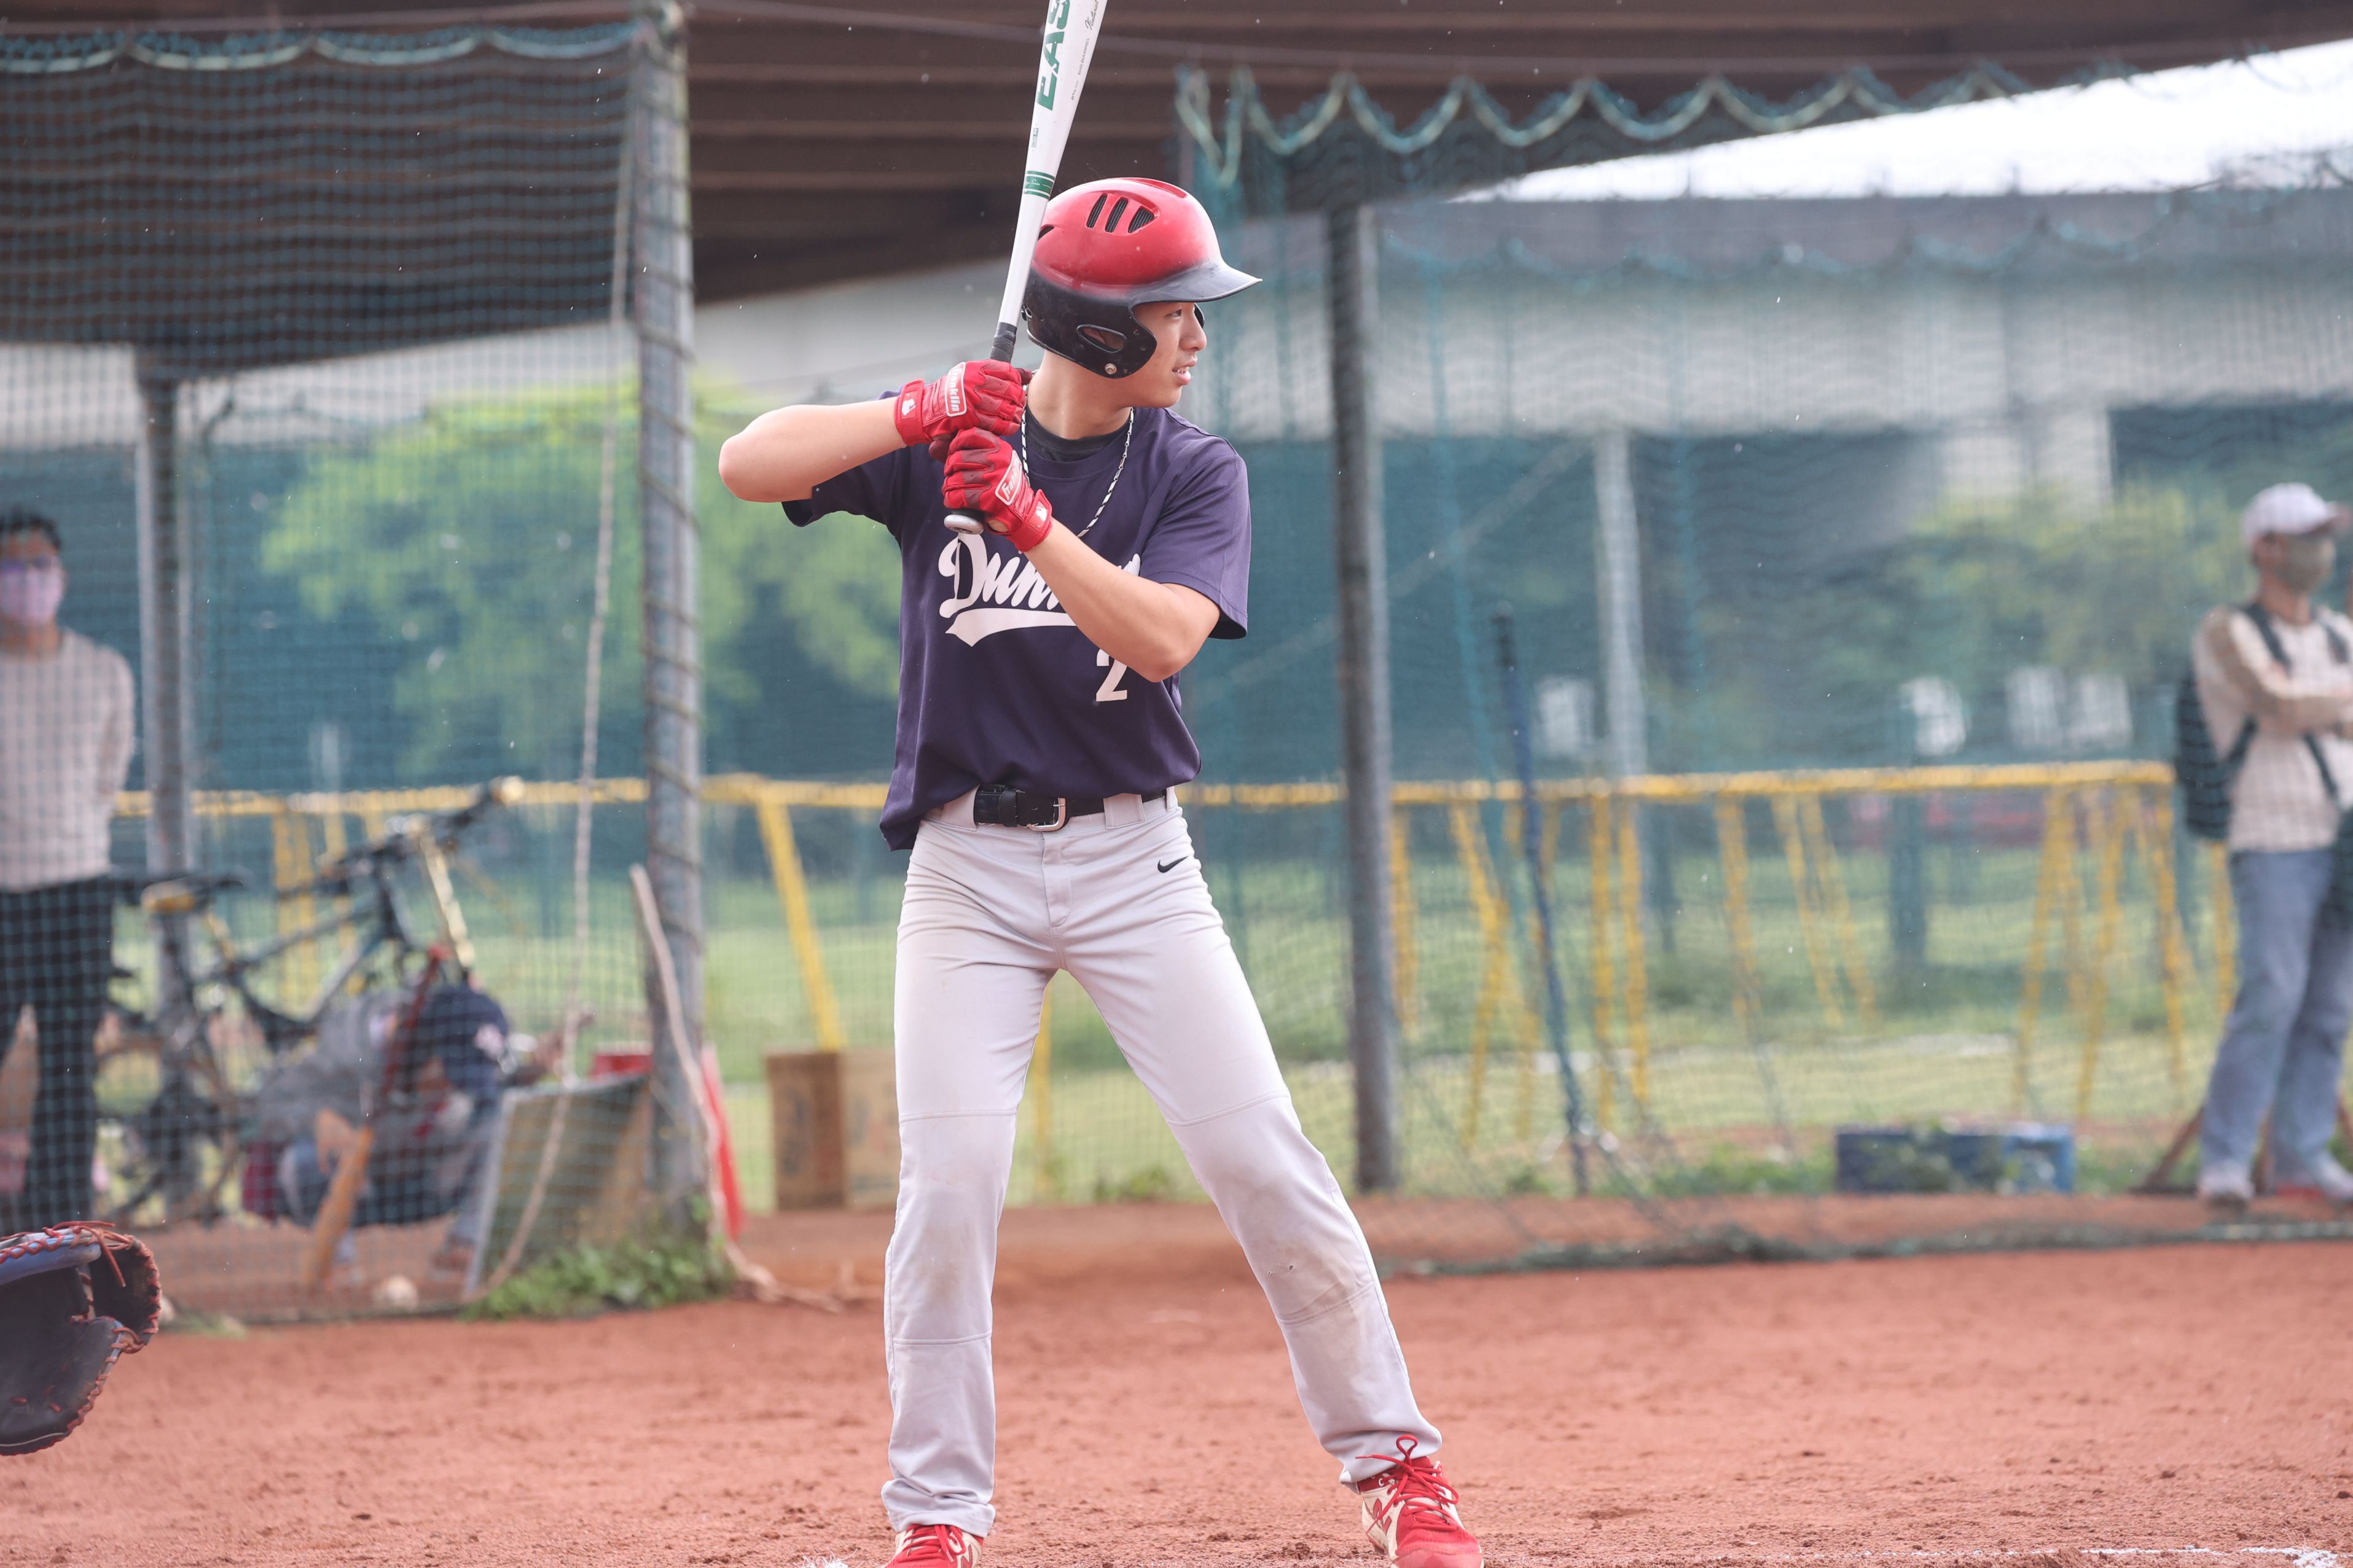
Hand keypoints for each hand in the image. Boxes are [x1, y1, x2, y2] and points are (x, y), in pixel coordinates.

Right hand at [893, 361, 1029, 453]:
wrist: (925, 409)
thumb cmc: (949, 392)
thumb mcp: (968, 375)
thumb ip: (993, 373)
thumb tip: (1025, 375)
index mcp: (974, 369)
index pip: (1006, 371)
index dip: (1017, 379)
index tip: (1019, 385)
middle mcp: (973, 383)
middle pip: (1008, 389)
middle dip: (1018, 397)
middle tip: (1020, 402)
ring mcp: (972, 401)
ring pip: (1004, 407)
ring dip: (1014, 412)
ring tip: (1016, 414)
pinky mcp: (971, 419)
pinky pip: (995, 423)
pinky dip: (1007, 426)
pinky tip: (1011, 425)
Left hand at [942, 429, 1055, 551]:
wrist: (1021, 510)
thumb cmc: (1004, 484)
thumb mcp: (998, 461)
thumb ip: (976, 451)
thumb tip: (938, 446)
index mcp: (1000, 448)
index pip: (971, 435)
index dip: (956, 443)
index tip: (953, 452)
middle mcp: (998, 461)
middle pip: (958, 458)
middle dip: (949, 468)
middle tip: (950, 474)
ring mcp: (993, 479)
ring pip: (956, 478)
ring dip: (948, 485)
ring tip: (950, 489)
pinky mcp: (988, 498)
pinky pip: (958, 496)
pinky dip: (951, 499)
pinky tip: (952, 500)